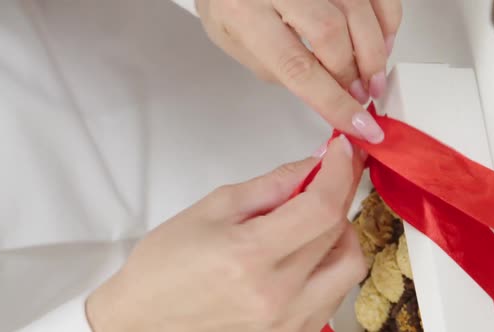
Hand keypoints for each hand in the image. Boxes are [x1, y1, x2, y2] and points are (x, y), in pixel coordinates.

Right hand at [86, 136, 367, 331]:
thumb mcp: (213, 207)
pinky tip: (306, 252)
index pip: (321, 207)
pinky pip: (334, 293)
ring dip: (339, 232)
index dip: (339, 172)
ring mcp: (288, 321)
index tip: (340, 151)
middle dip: (337, 193)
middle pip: (338, 232)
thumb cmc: (166, 264)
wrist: (145, 319)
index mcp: (250, 256)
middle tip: (323, 176)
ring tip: (311, 219)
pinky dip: (330, 264)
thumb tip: (311, 164)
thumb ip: (270, 185)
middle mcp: (277, 295)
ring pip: (348, 266)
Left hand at [196, 0, 401, 143]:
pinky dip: (386, 20)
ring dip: (374, 52)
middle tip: (361, 96)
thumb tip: (330, 94)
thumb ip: (282, 70)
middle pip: (332, 34)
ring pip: (357, 10)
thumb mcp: (240, 46)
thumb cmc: (229, 6)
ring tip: (372, 77)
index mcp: (246, 13)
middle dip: (354, 74)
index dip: (334, 101)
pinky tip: (381, 42)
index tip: (358, 124)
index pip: (297, 66)